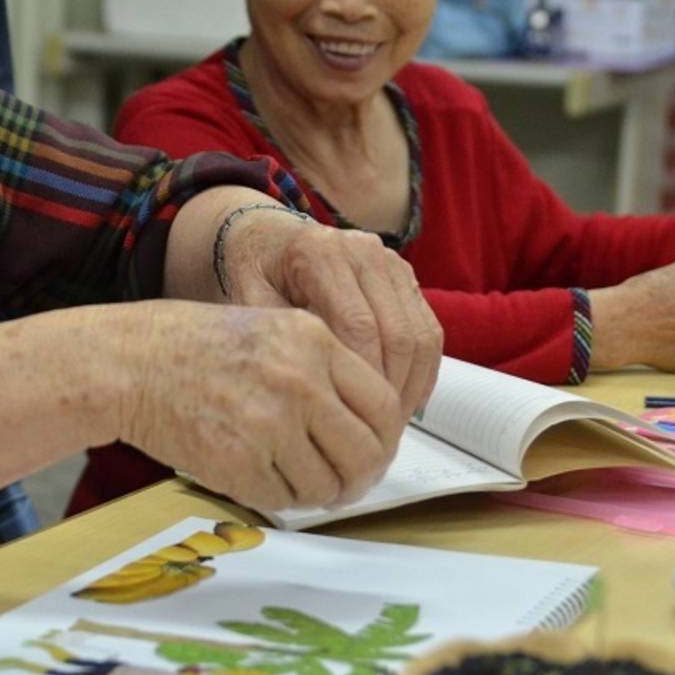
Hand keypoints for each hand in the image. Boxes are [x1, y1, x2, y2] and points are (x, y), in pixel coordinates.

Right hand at [117, 300, 404, 512]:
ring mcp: (269, 424)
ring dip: (322, 493)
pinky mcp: (239, 463)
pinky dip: (283, 499)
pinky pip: (286, 499)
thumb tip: (368, 424)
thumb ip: (322, 367)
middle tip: (348, 482)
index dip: (385, 438)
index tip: (374, 449)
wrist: (127, 363)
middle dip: (362, 476)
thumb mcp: (270, 328)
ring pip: (329, 484)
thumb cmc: (192, 345)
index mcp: (313, 340)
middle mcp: (299, 381)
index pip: (384, 404)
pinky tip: (266, 479)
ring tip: (302, 482)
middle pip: (367, 452)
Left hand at [218, 211, 442, 417]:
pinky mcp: (404, 276)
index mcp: (320, 253)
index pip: (358, 326)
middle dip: (392, 391)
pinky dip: (423, 370)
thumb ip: (278, 337)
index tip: (354, 420)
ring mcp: (389, 262)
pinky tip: (405, 402)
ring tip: (391, 426)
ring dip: (413, 385)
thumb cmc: (252, 272)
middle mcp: (363, 250)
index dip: (364, 379)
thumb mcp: (246, 300)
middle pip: (397, 333)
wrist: (266, 238)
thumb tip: (313, 391)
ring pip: (421, 333)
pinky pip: (428, 328)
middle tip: (378, 436)